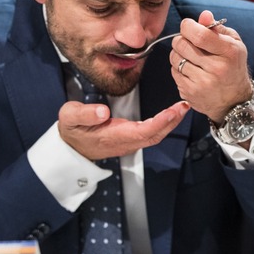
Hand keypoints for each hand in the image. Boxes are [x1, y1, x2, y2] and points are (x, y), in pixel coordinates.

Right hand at [58, 100, 189, 159]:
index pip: (141, 132)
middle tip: (184, 105)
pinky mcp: (131, 139)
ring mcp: (129, 142)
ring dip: (171, 122)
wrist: (71, 147)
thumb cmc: (72, 130)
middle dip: (171, 121)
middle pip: (154, 135)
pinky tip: (171, 113)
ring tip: (182, 106)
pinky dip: (164, 123)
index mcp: (113, 136)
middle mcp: (125, 142)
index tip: (171, 112)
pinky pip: (152, 133)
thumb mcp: (70, 117)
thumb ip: (84, 114)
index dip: (159, 123)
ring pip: (155, 135)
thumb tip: (102, 111)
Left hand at [169, 10, 251, 121]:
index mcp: (229, 52)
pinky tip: (190, 70)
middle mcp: (216, 69)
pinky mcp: (190, 93)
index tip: (188, 26)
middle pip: (182, 45)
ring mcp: (202, 83)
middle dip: (181, 39)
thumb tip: (203, 15)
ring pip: (175, 58)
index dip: (188, 26)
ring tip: (190, 56)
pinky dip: (178, 68)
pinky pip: (173, 72)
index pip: (199, 35)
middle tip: (189, 42)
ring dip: (179, 53)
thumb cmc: (233, 66)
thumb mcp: (233, 43)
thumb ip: (217, 28)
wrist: (234, 100)